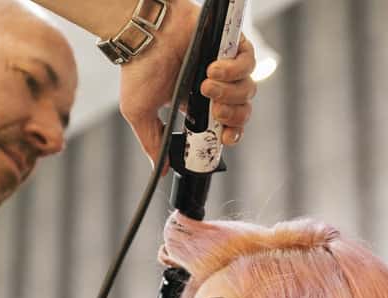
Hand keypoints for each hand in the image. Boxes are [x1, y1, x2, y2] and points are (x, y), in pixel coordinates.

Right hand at [119, 0, 257, 167]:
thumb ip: (153, 142)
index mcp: (198, 106)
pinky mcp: (230, 44)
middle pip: (243, 111)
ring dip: (231, 91)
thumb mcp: (141, 113)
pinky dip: (236, 68)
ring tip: (206, 84)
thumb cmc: (138, 69)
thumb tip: (159, 172)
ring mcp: (224, 65)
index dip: (232, 134)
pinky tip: (214, 68)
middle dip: (232, 115)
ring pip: (248, 89)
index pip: (228, 126)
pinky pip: (249, 61)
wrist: (140, 35)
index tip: (225, 138)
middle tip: (214, 109)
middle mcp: (215, 87)